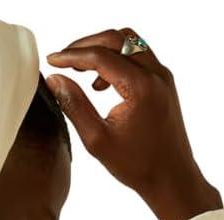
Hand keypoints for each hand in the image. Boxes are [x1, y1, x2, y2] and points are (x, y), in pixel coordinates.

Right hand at [45, 27, 222, 219]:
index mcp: (140, 87)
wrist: (171, 177)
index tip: (52, 60)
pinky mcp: (163, 81)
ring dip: (102, 49)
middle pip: (116, 38)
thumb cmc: (137, 166)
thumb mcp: (97, 140)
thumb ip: (74, 106)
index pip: (100, 56)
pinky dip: (117, 59)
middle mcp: (156, 73)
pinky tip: (101, 84)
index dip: (71, 55)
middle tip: (63, 59)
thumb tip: (55, 81)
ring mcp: (162, 75)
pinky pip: (138, 55)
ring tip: (81, 71)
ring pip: (129, 42)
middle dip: (86, 45)